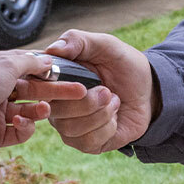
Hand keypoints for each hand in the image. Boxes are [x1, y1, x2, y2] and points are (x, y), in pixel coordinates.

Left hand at [0, 49, 82, 156]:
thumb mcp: (7, 64)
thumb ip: (31, 62)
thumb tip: (48, 60)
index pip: (26, 66)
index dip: (47, 69)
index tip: (68, 71)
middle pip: (32, 90)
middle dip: (54, 91)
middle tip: (79, 93)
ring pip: (28, 111)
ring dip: (38, 111)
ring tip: (44, 110)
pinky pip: (19, 132)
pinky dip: (24, 127)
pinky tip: (21, 123)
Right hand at [20, 29, 154, 153]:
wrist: (148, 90)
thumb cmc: (122, 64)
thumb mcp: (105, 45)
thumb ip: (79, 41)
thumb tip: (53, 48)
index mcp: (55, 78)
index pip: (35, 86)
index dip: (52, 88)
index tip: (80, 86)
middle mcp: (56, 103)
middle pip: (54, 111)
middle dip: (86, 102)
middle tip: (107, 91)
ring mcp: (68, 125)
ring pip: (70, 128)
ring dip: (100, 114)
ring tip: (113, 100)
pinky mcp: (84, 142)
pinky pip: (87, 141)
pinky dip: (107, 128)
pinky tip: (114, 117)